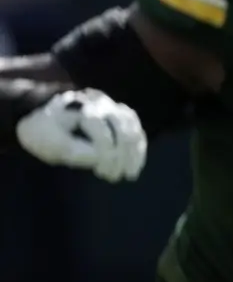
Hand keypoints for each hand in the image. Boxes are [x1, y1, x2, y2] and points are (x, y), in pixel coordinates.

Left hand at [16, 89, 146, 181]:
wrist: (46, 119)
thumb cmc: (46, 132)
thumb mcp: (53, 145)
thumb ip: (78, 152)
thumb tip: (106, 159)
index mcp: (82, 107)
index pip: (102, 128)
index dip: (105, 152)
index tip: (100, 171)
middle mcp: (102, 104)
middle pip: (123, 128)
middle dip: (122, 155)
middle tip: (115, 177)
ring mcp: (114, 109)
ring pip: (134, 130)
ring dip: (134, 154)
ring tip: (129, 174)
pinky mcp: (122, 118)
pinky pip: (138, 133)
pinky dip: (139, 151)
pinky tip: (134, 167)